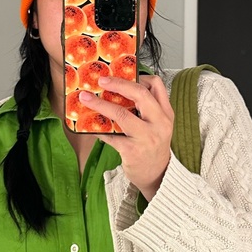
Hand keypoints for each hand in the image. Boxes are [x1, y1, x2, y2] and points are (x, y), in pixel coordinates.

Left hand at [78, 75, 173, 200]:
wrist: (158, 175)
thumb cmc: (153, 147)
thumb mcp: (158, 126)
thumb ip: (146, 109)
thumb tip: (117, 92)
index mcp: (166, 113)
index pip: (156, 85)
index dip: (139, 76)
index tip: (122, 75)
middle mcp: (159, 123)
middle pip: (139, 94)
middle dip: (117, 83)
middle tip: (101, 80)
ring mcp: (146, 137)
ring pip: (121, 113)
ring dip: (99, 104)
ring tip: (85, 99)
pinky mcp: (132, 150)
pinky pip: (111, 135)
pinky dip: (98, 130)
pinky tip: (91, 128)